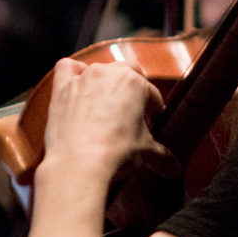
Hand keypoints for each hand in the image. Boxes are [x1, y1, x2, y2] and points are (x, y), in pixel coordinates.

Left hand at [40, 59, 169, 186]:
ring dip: (105, 84)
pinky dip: (73, 73)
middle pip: (127, 74)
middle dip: (133, 92)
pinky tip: (78, 85)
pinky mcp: (62, 89)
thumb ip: (163, 156)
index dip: (154, 110)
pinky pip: (66, 67)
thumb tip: (175, 169)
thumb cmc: (115, 153)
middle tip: (133, 115)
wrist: (79, 164)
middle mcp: (108, 73)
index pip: (151, 94)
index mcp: (135, 83)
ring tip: (107, 107)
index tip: (153, 124)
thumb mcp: (146, 153)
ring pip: (99, 70)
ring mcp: (83, 78)